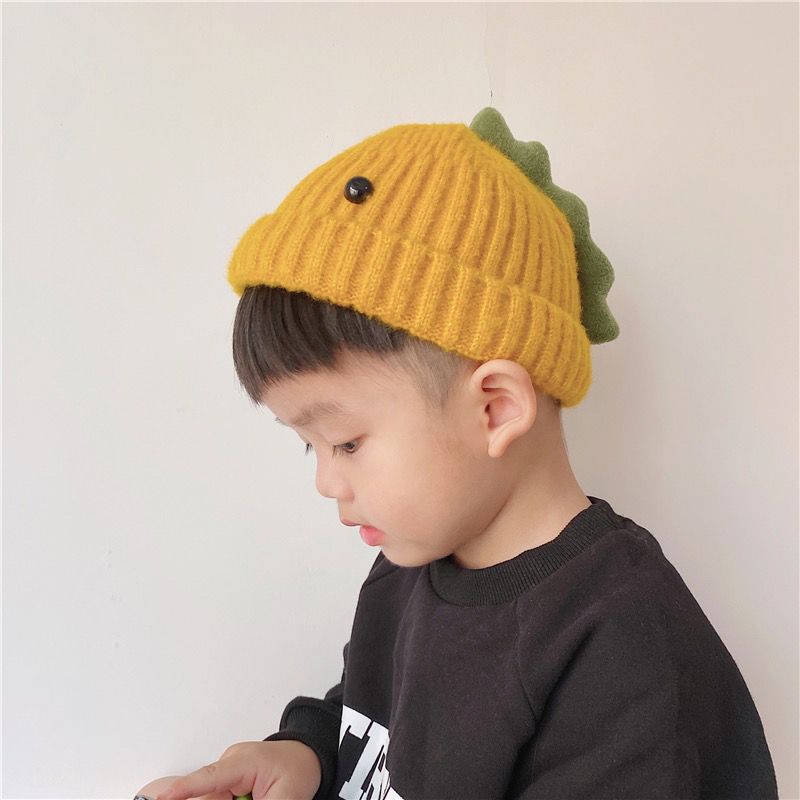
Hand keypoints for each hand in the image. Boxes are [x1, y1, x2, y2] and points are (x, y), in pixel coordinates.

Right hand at [134, 740, 322, 799]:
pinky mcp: (230, 783)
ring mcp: (229, 773)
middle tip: (247, 796)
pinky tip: (252, 796)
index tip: (163, 797)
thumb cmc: (300, 767)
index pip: (211, 776)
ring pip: (215, 798)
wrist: (309, 756)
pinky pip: (221, 798)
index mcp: (244, 760)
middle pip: (208, 795)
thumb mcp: (289, 795)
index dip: (185, 788)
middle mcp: (231, 764)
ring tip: (257, 792)